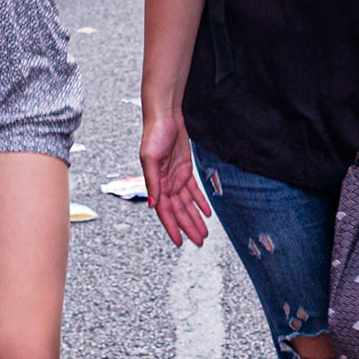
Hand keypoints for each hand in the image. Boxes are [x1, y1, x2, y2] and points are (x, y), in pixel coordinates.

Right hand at [140, 107, 209, 246]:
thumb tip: (152, 204)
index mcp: (156, 183)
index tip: (180, 242)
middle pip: (179, 211)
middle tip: (199, 241)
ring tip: (204, 232)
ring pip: (187, 203)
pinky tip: (207, 212)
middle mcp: (166, 183)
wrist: (165, 116)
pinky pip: (194, 190)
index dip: (172, 227)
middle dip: (188, 226)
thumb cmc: (154, 134)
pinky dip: (200, 201)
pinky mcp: (185, 168)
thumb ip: (152, 182)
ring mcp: (176, 177)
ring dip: (195, 217)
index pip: (165, 211)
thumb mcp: (150, 158)